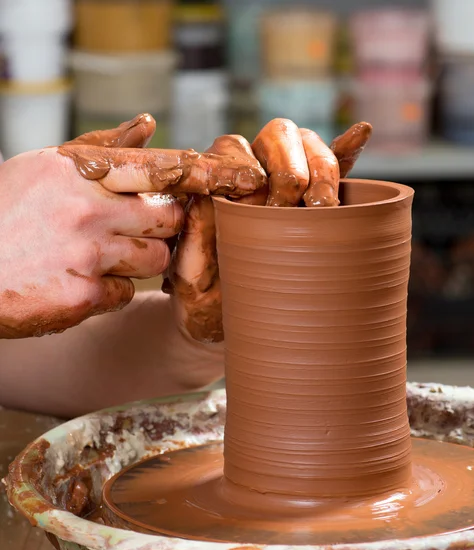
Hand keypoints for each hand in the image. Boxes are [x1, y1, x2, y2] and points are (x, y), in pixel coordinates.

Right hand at [0, 115, 266, 338]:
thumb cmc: (7, 214)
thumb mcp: (46, 169)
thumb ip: (103, 149)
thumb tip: (149, 124)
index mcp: (80, 173)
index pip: (162, 170)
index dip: (209, 175)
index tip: (247, 178)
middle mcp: (88, 210)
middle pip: (170, 220)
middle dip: (161, 227)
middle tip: (125, 228)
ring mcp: (86, 255)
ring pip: (156, 261)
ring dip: (137, 262)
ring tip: (91, 256)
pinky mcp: (81, 297)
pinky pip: (126, 294)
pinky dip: (110, 291)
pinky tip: (75, 282)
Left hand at [166, 119, 372, 343]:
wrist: (235, 317)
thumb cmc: (208, 298)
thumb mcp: (191, 275)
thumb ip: (195, 237)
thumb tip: (208, 197)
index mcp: (217, 178)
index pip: (234, 148)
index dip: (249, 170)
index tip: (258, 203)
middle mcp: (252, 168)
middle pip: (278, 135)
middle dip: (290, 167)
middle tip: (294, 207)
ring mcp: (286, 179)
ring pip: (309, 145)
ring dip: (322, 167)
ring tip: (325, 204)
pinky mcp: (313, 199)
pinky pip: (335, 166)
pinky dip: (348, 151)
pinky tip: (361, 133)